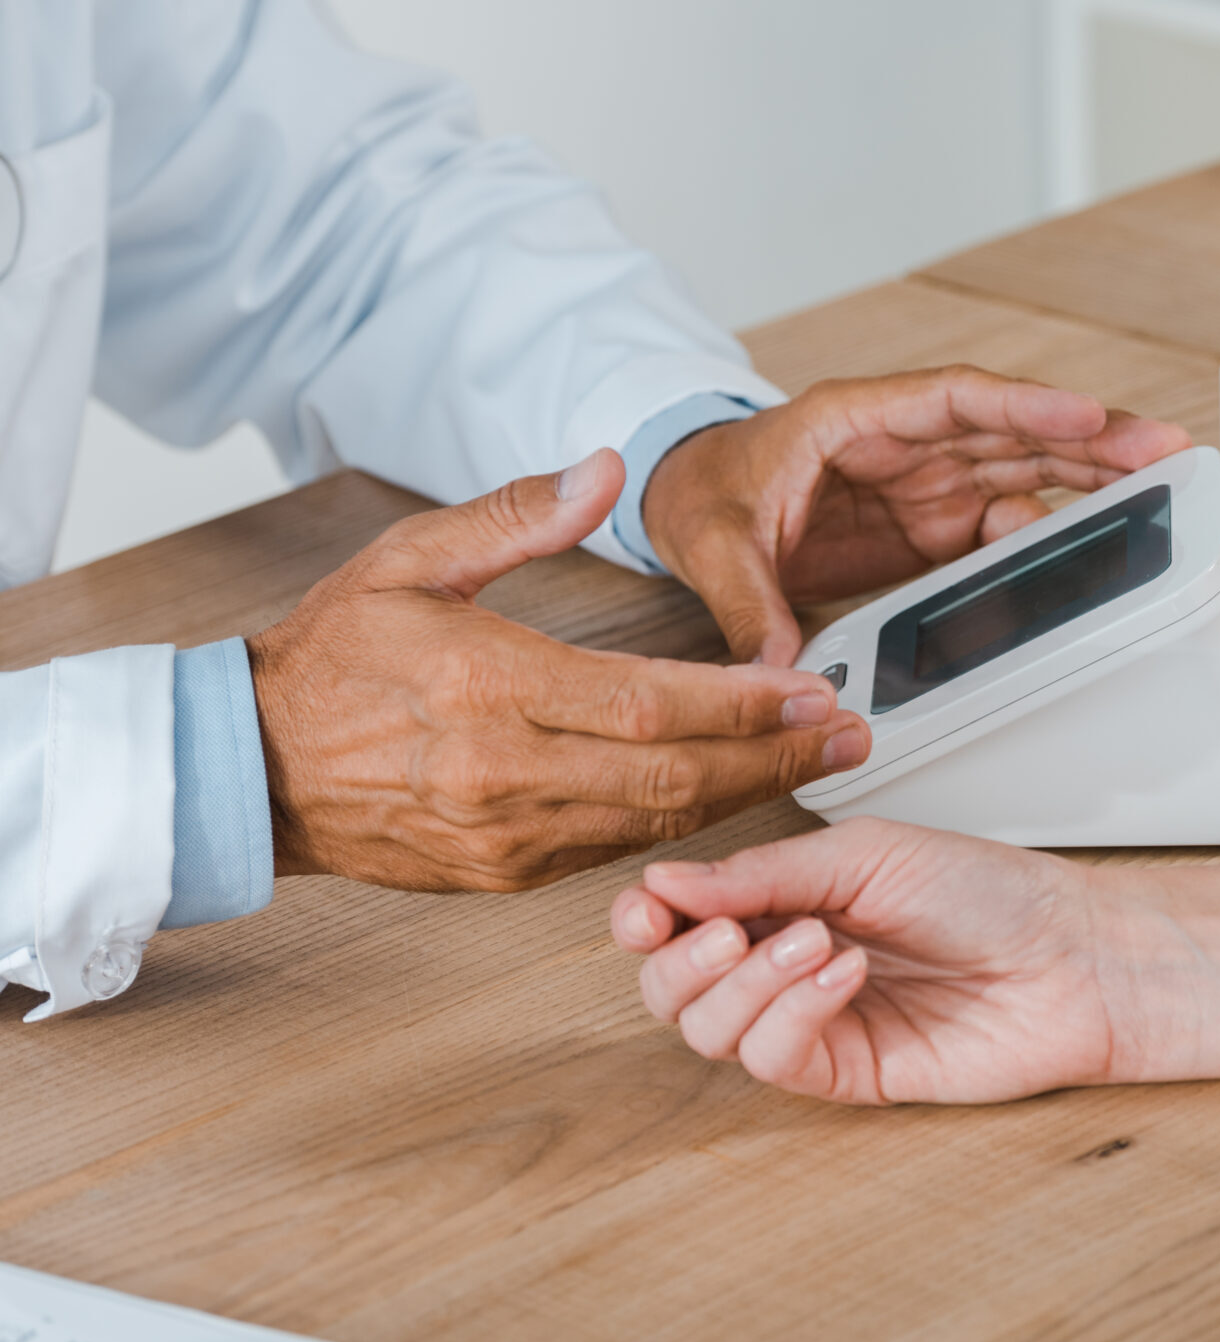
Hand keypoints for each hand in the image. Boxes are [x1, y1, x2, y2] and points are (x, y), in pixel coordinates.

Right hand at [249, 450, 869, 891]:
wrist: (245, 768)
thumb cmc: (327, 658)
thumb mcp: (407, 559)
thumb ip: (515, 514)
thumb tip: (606, 467)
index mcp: (489, 689)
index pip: (648, 704)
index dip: (743, 704)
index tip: (814, 689)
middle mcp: (504, 774)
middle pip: (672, 776)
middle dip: (776, 756)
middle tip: (852, 733)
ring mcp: (504, 836)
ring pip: (654, 824)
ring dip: (746, 796)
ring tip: (819, 763)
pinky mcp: (502, 874)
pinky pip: (613, 850)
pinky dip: (681, 825)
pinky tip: (733, 794)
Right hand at [612, 818, 1135, 1103]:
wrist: (1069, 954)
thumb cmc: (989, 892)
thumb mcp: (868, 852)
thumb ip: (764, 872)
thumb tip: (664, 880)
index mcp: (784, 898)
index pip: (678, 920)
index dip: (644, 918)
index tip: (646, 907)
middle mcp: (786, 962)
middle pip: (672, 987)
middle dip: (679, 960)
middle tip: (727, 931)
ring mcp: (813, 1021)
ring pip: (711, 1030)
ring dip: (748, 982)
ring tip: (816, 940)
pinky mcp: (845, 1072)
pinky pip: (774, 1059)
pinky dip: (794, 1011)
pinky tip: (844, 974)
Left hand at [638, 366, 1191, 664]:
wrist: (686, 496)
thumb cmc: (700, 490)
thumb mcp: (713, 541)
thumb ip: (748, 603)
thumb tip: (777, 670)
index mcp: (855, 419)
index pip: (955, 401)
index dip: (1025, 407)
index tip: (1085, 417)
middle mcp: (905, 442)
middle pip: (1013, 430)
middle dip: (1089, 437)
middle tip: (1163, 449)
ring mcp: (926, 483)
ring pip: (1023, 468)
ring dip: (1088, 475)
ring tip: (1157, 485)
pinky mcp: (932, 524)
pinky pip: (1003, 522)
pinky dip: (1047, 533)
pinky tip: (1090, 549)